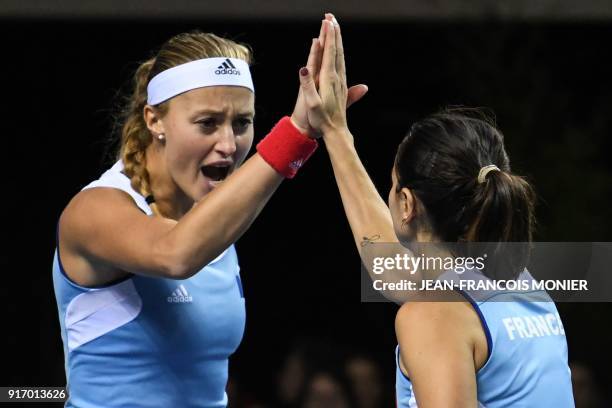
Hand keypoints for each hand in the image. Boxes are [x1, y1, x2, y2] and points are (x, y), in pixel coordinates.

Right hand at [291, 14, 367, 136]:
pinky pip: (339, 64)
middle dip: (334, 32)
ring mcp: (340, 81)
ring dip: (337, 40)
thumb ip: (307, 85)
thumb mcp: (312, 103)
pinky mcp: (340, 86)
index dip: (329, 36)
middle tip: (330, 16)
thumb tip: (303, 68)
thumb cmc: (321, 120)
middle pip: (336, 50)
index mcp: (329, 80)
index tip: (328, 22)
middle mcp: (337, 78)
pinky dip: (337, 53)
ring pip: (339, 55)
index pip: (330, 53)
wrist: (335, 132)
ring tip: (334, 26)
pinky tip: (335, 50)